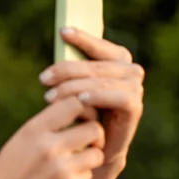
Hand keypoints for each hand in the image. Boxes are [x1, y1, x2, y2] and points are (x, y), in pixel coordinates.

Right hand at [0, 96, 104, 178]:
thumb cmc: (4, 176)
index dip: (84, 109)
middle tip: (86, 142)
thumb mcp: (17, 144)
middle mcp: (48, 146)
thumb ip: (43, 129)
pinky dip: (80, 178)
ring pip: (97, 153)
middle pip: (93, 128)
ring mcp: (60, 168)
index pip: (73, 103)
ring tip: (76, 162)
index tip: (79, 118)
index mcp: (32, 130)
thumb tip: (74, 114)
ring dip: (91, 157)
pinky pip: (88, 175)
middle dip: (94, 135)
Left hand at [39, 27, 144, 168]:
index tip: (62, 32)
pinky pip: (119, 97)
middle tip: (43, 79)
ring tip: (50, 96)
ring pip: (102, 81)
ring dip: (74, 87)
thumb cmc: (80, 111)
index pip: (99, 45)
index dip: (82, 37)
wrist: (92, 146)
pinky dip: (99, 96)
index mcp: (117, 60)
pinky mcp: (135, 107)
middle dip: (66, 70)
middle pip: (95, 65)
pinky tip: (80, 100)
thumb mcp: (72, 85)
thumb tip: (63, 33)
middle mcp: (129, 71)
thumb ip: (72, 64)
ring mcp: (135, 88)